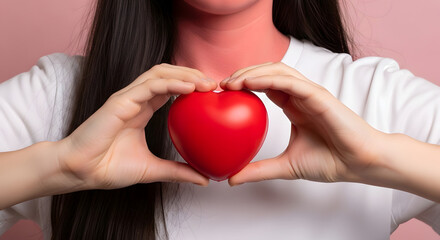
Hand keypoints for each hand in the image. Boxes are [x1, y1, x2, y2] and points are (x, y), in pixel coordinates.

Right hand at [57, 63, 216, 189]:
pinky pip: (149, 86)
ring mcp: (128, 98)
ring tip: (206, 83)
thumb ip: (177, 171)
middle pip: (168, 74)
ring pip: (159, 74)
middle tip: (214, 84)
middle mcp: (136, 99)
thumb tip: (204, 179)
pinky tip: (190, 88)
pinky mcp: (120, 101)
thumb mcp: (153, 170)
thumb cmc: (108, 168)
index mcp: (142, 109)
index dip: (191, 85)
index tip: (212, 93)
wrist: (81, 172)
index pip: (170, 87)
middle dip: (192, 74)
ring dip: (185, 74)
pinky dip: (171, 83)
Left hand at [220, 62, 383, 185]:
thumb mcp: (285, 166)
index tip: (222, 94)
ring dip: (252, 72)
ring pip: (278, 71)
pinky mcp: (319, 96)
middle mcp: (300, 95)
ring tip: (231, 82)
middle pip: (268, 72)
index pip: (265, 85)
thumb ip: (259, 170)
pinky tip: (249, 82)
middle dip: (243, 73)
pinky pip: (290, 81)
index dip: (243, 84)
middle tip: (222, 85)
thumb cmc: (330, 161)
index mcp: (294, 106)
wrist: (360, 164)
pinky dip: (268, 78)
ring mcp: (310, 93)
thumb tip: (231, 179)